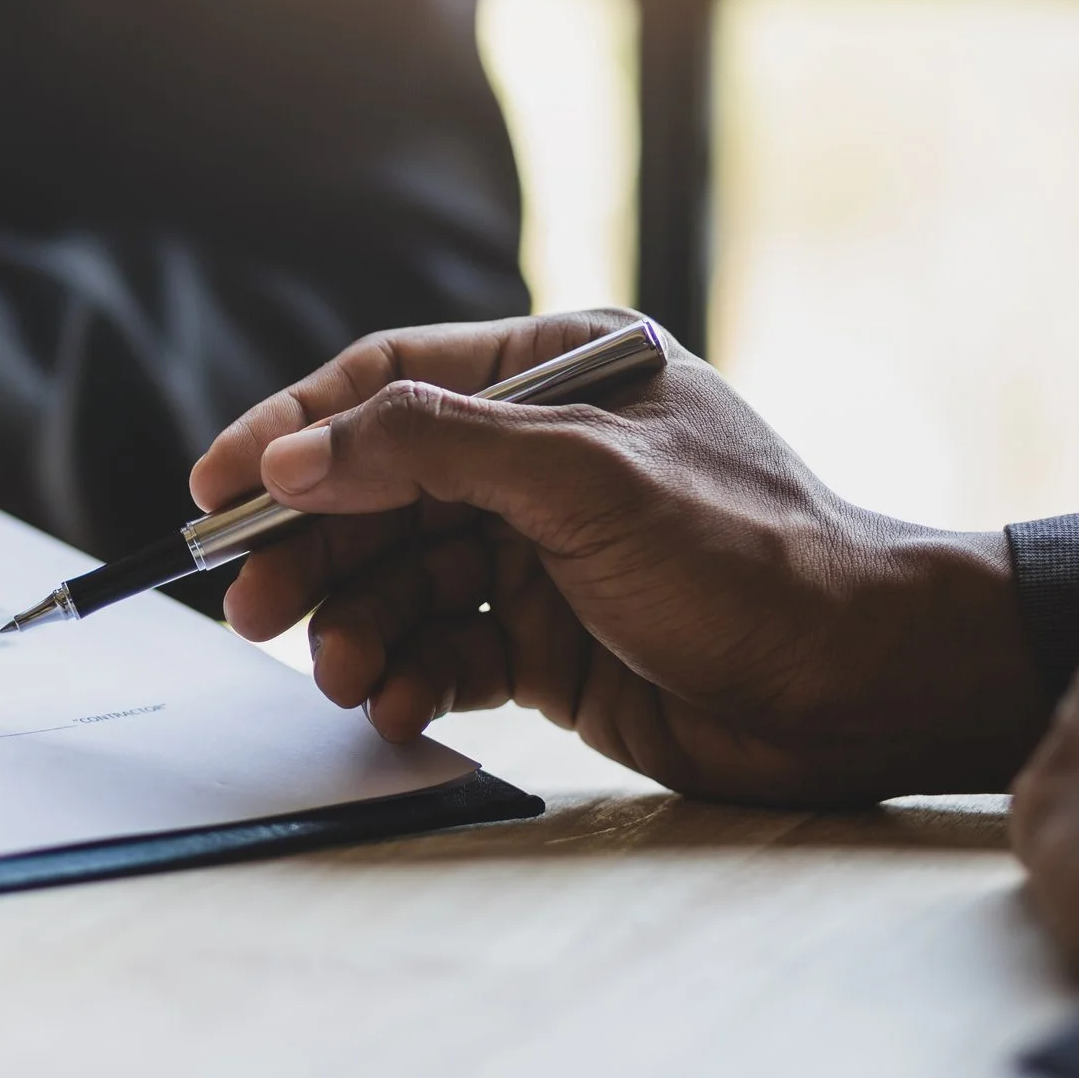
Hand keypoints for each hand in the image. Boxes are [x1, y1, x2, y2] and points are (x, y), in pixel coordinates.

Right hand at [190, 310, 1046, 805]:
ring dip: (354, 626)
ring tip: (338, 674)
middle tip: (249, 611)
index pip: (388, 382)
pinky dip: (406, 676)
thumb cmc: (752, 561)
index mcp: (556, 372)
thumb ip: (429, 449)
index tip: (215, 490)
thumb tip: (293, 454)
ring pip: (399, 578)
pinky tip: (397, 706)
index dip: (291, 432)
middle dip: (310, 551)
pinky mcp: (547, 641)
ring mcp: (541, 550)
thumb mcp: (583, 480)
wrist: (864, 690)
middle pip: (376, 490)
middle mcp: (539, 454)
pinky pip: (441, 648)